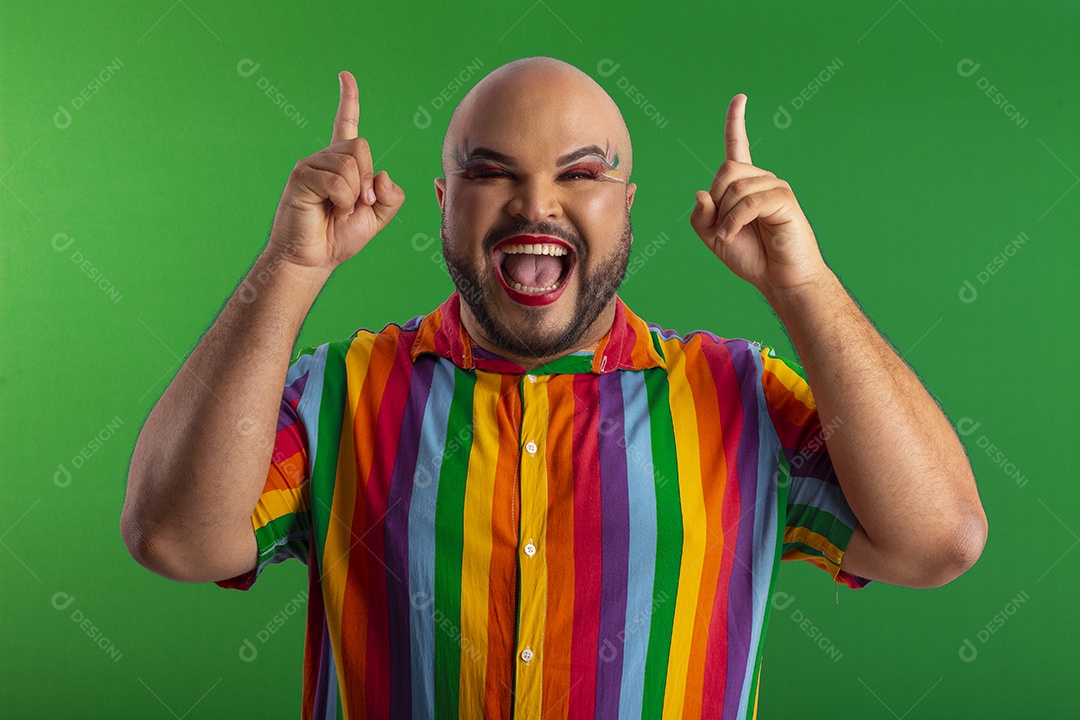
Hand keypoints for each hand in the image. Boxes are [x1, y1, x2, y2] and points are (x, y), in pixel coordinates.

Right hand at [266, 70, 404, 273]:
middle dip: (368, 179)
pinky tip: (330, 210)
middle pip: (361, 147)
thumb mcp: (377, 217)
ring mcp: (311, 165)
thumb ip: (390, 196)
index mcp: (342, 164)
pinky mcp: (302, 176)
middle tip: (359, 203)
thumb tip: (383, 174)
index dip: (348, 99)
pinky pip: (336, 181)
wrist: (314, 258)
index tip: (345, 76)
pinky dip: (342, 200)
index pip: (347, 124)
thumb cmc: (340, 237)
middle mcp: (325, 158)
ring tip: (340, 209)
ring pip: (351, 165)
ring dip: (354, 194)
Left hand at [690, 94, 826, 295]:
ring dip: (724, 216)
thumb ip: (701, 216)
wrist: (779, 278)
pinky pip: (748, 202)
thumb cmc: (751, 256)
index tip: (740, 98)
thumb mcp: (713, 237)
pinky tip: (731, 235)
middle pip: (725, 170)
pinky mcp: (784, 199)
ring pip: (734, 187)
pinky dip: (734, 221)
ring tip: (730, 236)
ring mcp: (775, 186)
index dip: (735, 122)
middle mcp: (762, 180)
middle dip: (716, 201)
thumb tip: (701, 192)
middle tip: (722, 228)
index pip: (738, 146)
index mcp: (745, 185)